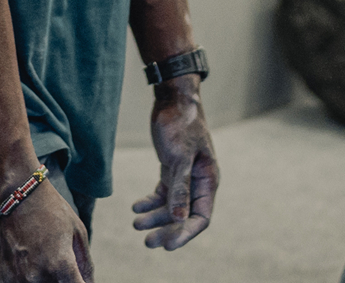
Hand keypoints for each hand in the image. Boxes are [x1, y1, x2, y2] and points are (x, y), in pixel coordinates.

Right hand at [0, 169, 90, 282]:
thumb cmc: (50, 209)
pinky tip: (32, 261)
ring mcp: (20, 278)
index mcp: (60, 265)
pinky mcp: (6, 277)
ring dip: (48, 279)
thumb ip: (86, 264)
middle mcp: (39, 276)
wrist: (13, 195)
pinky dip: (30, 278)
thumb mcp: (77, 232)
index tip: (80, 276)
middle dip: (65, 279)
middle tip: (61, 257)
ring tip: (45, 255)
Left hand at [132, 84, 216, 249]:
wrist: (173, 99)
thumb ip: (181, 188)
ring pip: (171, 207)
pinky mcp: (171, 170)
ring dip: (155, 217)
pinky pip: (162, 193)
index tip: (167, 245)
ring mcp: (185, 177)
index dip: (185, 233)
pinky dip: (149, 202)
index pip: (200, 217)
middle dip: (166, 229)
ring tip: (136, 224)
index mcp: (208, 181)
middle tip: (146, 242)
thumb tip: (181, 218)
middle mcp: (198, 182)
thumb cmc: (181, 124)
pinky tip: (135, 206)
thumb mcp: (180, 157)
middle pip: (184, 216)